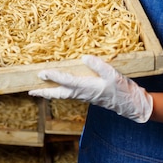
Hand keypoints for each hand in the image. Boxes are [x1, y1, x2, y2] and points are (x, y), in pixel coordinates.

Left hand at [28, 55, 152, 122]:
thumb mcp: (112, 74)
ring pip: (63, 95)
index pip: (65, 81)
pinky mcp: (89, 96)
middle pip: (58, 94)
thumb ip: (98, 65)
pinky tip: (61, 88)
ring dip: (50, 92)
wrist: (131, 104)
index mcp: (86, 88)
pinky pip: (70, 94)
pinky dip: (61, 91)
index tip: (41, 73)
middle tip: (31, 91)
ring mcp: (85, 96)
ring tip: (40, 90)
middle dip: (44, 92)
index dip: (53, 76)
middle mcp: (82, 93)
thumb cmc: (122, 90)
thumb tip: (84, 57)